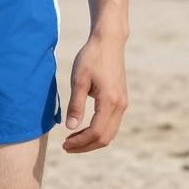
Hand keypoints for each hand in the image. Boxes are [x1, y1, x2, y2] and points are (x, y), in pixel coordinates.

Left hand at [62, 31, 127, 152]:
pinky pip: (112, 124)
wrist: (108, 41)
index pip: (96, 132)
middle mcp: (120, 105)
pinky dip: (99, 131)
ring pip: (110, 133)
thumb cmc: (91, 57)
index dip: (80, 142)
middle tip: (66, 147)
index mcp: (109, 101)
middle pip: (105, 138)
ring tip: (73, 140)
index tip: (65, 145)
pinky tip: (84, 129)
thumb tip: (71, 127)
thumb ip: (76, 105)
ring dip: (92, 140)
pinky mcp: (121, 100)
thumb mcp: (79, 79)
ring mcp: (123, 103)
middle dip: (86, 146)